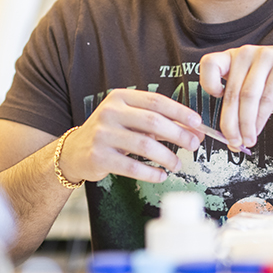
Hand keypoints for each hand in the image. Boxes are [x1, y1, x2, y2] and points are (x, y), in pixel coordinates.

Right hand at [56, 89, 205, 183]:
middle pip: (152, 121)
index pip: (156, 101)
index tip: (197, 123)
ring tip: (177, 165)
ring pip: (144, 145)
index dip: (180, 112)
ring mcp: (102, 134)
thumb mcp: (131, 121)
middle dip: (178, 134)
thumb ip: (161, 123)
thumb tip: (195, 131)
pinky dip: (150, 172)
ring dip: (166, 156)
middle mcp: (110, 112)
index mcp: (121, 98)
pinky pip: (131, 166)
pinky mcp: (98, 157)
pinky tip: (161, 175)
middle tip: (193, 145)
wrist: (74, 151)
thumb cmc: (111, 133)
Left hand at [199, 45, 272, 149]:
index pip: (210, 63)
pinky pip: (267, 98)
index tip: (215, 98)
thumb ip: (241, 108)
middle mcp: (246, 54)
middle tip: (233, 141)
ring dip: (246, 124)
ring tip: (247, 140)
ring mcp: (265, 57)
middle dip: (231, 122)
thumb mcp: (256, 89)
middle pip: (232, 92)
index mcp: (234, 57)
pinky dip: (261, 119)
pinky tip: (258, 129)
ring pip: (248, 97)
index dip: (207, 83)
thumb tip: (232, 139)